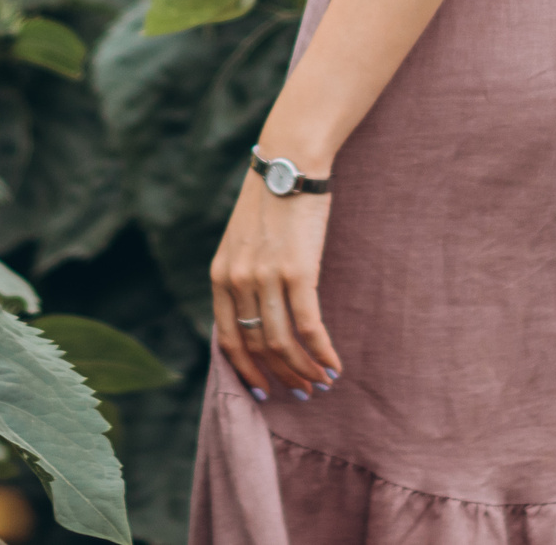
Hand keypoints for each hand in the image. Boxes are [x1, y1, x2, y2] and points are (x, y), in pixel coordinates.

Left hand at [210, 167, 341, 401]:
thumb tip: (257, 314)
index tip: (264, 391)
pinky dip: (322, 351)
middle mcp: (238, 281)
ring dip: (305, 370)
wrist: (290, 161)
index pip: (228, 340)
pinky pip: (309, 326)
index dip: (247, 372)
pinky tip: (335, 364)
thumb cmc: (273, 200)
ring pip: (282, 342)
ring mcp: (266, 277)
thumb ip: (243, 276)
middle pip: (258, 347)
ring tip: (322, 383)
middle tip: (303, 393)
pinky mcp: (297, 271)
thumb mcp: (242, 240)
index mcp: (221, 276)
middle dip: (281, 377)